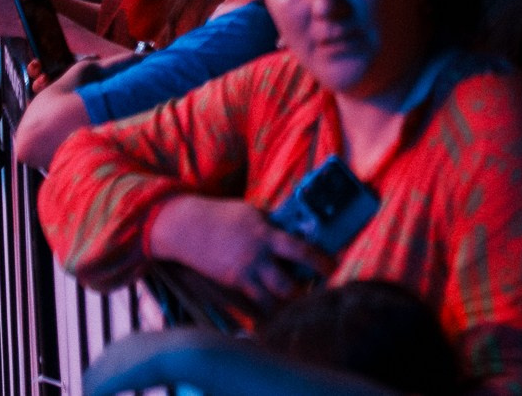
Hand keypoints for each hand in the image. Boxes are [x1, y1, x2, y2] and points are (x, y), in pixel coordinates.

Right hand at [148, 196, 333, 309]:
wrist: (188, 227)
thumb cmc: (223, 216)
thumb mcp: (252, 214)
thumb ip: (273, 225)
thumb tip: (296, 231)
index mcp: (266, 234)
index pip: (300, 250)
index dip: (320, 261)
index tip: (334, 267)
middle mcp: (256, 256)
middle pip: (288, 284)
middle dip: (305, 290)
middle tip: (317, 289)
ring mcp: (243, 272)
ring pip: (272, 299)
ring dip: (288, 302)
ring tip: (299, 299)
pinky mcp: (232, 283)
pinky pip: (255, 302)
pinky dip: (268, 307)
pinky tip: (277, 308)